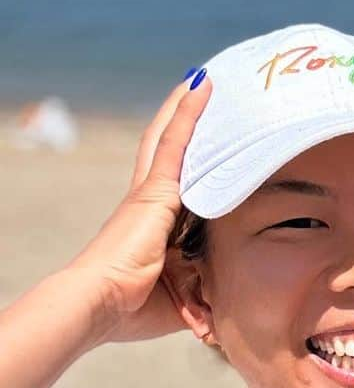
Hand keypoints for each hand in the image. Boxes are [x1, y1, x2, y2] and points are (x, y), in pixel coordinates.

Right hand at [66, 76, 210, 342]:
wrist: (98, 304)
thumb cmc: (132, 309)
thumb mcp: (181, 297)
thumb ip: (202, 291)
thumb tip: (221, 307)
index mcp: (153, 226)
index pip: (177, 185)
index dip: (189, 161)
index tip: (207, 144)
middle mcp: (149, 202)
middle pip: (171, 151)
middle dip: (186, 124)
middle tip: (205, 94)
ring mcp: (150, 193)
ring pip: (172, 137)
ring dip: (187, 107)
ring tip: (206, 78)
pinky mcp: (153, 190)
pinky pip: (176, 142)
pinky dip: (189, 113)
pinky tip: (202, 85)